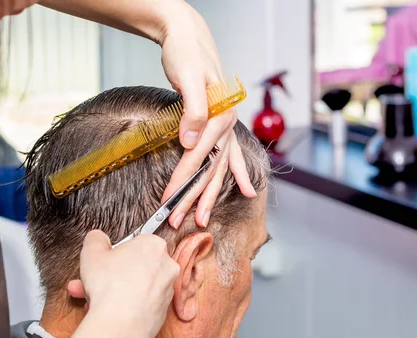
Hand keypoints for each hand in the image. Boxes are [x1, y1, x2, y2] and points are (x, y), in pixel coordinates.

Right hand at [68, 231, 179, 337]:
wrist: (120, 325)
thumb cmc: (109, 286)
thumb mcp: (92, 251)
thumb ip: (95, 239)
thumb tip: (98, 238)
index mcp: (154, 245)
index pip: (134, 243)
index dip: (115, 253)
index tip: (104, 261)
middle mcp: (167, 266)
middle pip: (134, 267)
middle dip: (109, 275)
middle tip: (92, 280)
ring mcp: (167, 290)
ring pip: (136, 287)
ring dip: (113, 291)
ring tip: (90, 299)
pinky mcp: (163, 312)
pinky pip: (141, 304)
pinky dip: (125, 306)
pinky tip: (105, 311)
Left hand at [157, 2, 256, 227]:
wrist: (190, 38)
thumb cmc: (186, 55)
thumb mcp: (189, 77)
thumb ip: (194, 110)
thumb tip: (190, 142)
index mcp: (220, 115)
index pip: (198, 157)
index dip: (182, 181)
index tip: (168, 201)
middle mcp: (227, 124)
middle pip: (210, 169)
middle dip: (194, 197)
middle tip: (177, 220)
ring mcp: (226, 127)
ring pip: (219, 168)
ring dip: (211, 195)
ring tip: (202, 218)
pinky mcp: (220, 126)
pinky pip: (232, 155)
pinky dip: (238, 173)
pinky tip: (248, 191)